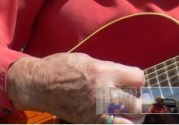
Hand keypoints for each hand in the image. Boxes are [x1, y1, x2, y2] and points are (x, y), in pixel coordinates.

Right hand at [6, 52, 143, 123]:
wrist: (39, 84)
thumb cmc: (62, 68)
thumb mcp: (89, 60)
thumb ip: (110, 70)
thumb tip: (127, 78)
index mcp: (103, 73)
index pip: (138, 78)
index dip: (139, 79)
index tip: (135, 81)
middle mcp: (102, 93)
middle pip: (136, 105)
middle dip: (139, 102)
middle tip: (134, 99)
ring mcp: (95, 111)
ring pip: (128, 122)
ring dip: (132, 118)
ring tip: (128, 112)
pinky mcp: (88, 122)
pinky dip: (117, 123)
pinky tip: (114, 118)